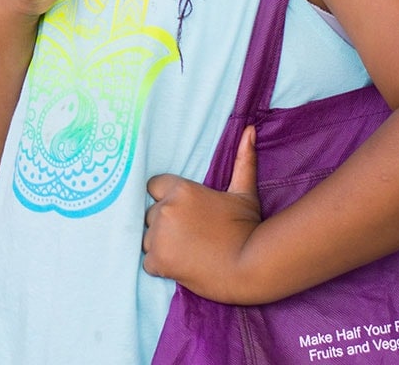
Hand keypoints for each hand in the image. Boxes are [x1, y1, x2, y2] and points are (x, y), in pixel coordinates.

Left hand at [143, 126, 264, 303]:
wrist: (252, 269)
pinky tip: (181, 265)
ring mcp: (159, 236)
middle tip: (189, 235)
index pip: (153, 186)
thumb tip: (250, 129)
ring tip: (186, 251)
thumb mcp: (244, 194)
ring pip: (146, 237)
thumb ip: (243, 161)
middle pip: (149, 214)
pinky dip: (160, 266)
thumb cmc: (248, 229)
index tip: (182, 212)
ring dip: (160, 244)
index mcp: (181, 190)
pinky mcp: (158, 261)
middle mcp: (165, 210)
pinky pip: (148, 261)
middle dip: (164, 223)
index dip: (165, 199)